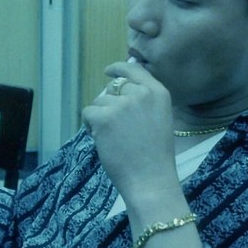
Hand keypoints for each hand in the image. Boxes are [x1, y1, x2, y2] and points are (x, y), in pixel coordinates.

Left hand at [81, 60, 176, 196]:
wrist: (150, 179)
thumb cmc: (155, 156)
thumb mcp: (159, 118)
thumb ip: (144, 101)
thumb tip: (118, 88)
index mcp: (158, 93)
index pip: (134, 70)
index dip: (119, 68)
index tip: (109, 71)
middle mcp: (140, 94)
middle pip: (114, 87)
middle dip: (110, 103)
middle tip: (117, 128)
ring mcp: (121, 104)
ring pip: (99, 102)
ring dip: (100, 117)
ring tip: (114, 138)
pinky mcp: (103, 117)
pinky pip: (88, 113)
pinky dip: (90, 126)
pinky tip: (103, 140)